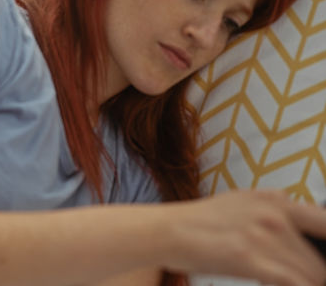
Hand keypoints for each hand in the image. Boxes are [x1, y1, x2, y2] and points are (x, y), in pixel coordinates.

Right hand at [165, 190, 325, 285]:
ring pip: (314, 275)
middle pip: (322, 258)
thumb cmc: (200, 222)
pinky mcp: (250, 258)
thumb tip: (304, 226)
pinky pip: (295, 284)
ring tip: (286, 282)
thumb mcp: (242, 202)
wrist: (166, 230)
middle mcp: (275, 214)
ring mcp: (264, 236)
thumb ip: (275, 210)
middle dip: (318, 275)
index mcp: (275, 199)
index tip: (322, 262)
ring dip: (307, 284)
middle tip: (307, 280)